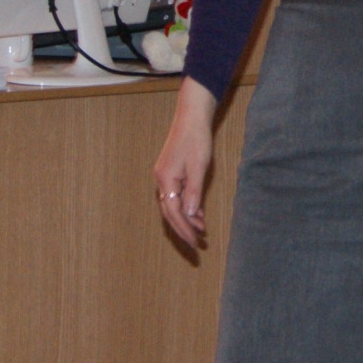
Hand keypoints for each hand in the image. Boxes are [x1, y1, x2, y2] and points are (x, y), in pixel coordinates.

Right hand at [153, 77, 221, 249]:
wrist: (192, 117)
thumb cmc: (196, 139)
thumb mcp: (199, 167)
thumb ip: (194, 192)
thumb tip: (189, 216)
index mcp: (166, 180)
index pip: (174, 213)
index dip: (185, 229)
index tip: (195, 242)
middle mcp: (161, 181)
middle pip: (170, 213)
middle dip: (183, 230)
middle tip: (197, 245)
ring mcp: (165, 177)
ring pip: (173, 205)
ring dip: (186, 219)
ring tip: (201, 231)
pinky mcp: (171, 172)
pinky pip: (177, 196)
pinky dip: (187, 206)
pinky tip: (198, 213)